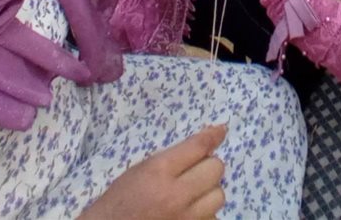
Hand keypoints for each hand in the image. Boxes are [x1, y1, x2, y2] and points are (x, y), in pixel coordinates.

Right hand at [82, 125, 226, 219]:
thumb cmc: (120, 200)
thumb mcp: (140, 170)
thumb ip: (172, 158)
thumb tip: (205, 143)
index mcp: (158, 171)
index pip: (197, 147)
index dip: (212, 136)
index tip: (221, 130)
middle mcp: (176, 195)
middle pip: (215, 169)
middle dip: (207, 166)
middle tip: (194, 172)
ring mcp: (186, 218)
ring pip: (219, 195)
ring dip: (209, 192)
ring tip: (191, 195)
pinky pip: (213, 217)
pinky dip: (205, 214)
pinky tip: (189, 213)